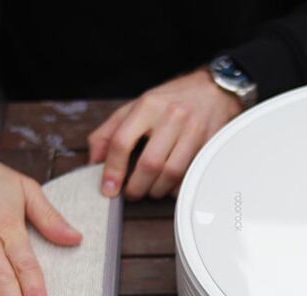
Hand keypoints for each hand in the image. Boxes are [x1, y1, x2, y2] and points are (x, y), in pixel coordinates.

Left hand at [88, 68, 242, 199]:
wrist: (212, 91)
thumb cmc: (171, 101)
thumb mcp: (135, 107)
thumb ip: (109, 132)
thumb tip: (93, 162)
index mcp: (148, 106)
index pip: (122, 142)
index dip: (112, 170)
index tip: (108, 188)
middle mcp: (171, 116)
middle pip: (149, 163)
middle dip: (136, 187)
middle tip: (131, 193)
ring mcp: (193, 130)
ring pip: (172, 173)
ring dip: (157, 190)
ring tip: (150, 189)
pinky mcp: (209, 144)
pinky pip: (190, 175)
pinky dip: (177, 187)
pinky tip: (170, 185)